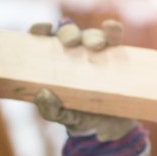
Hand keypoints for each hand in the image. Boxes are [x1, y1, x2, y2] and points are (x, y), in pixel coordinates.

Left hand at [29, 19, 149, 155]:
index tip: (43, 29)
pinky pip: (115, 38)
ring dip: (93, 35)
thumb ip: (52, 110)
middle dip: (69, 33)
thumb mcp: (65, 118)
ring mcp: (96, 52)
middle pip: (69, 33)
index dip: (40, 30)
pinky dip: (113, 30)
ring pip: (92, 34)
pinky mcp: (116, 55)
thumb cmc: (83, 119)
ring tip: (97, 46)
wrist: (114, 128)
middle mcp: (75, 53)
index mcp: (56, 63)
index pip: (43, 40)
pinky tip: (111, 28)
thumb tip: (42, 94)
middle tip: (72, 42)